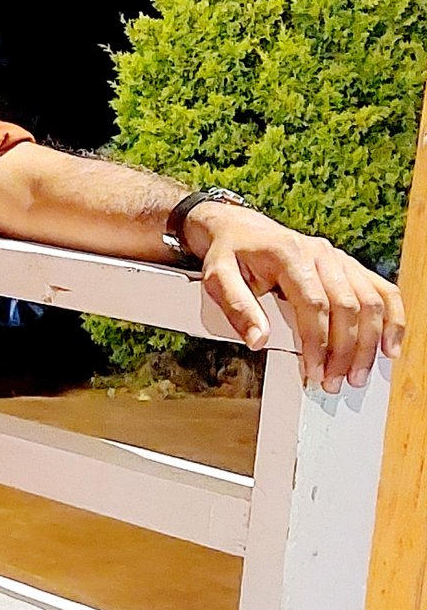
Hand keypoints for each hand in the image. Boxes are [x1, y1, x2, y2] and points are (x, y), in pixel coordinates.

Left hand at [187, 201, 405, 391]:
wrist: (239, 228)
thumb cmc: (229, 254)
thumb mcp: (218, 278)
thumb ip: (237, 308)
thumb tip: (258, 340)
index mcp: (289, 254)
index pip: (313, 304)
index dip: (318, 342)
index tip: (315, 372)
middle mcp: (321, 254)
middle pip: (348, 306)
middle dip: (345, 350)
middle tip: (335, 382)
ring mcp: (338, 259)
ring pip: (370, 301)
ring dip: (369, 342)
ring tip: (358, 374)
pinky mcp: (348, 266)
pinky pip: (381, 290)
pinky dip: (392, 318)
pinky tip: (390, 346)